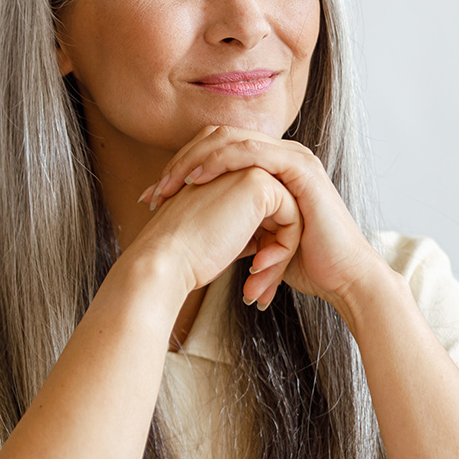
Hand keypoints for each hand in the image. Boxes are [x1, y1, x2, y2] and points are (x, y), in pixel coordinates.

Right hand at [130, 164, 302, 307]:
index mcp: (225, 178)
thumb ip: (246, 228)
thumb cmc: (185, 257)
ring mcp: (247, 169)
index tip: (250, 281)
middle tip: (256, 291)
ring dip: (280, 256)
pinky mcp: (258, 182)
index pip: (264, 214)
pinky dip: (283, 249)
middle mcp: (237, 167)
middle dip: (275, 254)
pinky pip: (293, 218)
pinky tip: (258, 269)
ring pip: (290, 216)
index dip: (263, 249)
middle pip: (280, 213)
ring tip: (258, 287)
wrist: (164, 260)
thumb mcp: (221, 235)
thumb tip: (269, 241)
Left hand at [140, 125, 381, 305]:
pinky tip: (196, 179)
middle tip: (154, 190)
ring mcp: (293, 157)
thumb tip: (195, 233)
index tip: (153, 197)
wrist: (342, 280)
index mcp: (269, 167)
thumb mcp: (255, 240)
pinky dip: (220, 162)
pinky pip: (252, 153)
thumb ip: (233, 225)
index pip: (216, 151)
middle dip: (181, 162)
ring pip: (231, 140)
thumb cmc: (303, 265)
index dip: (181, 168)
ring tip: (168, 185)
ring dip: (194, 160)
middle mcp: (281, 155)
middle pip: (218, 138)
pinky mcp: (300, 168)